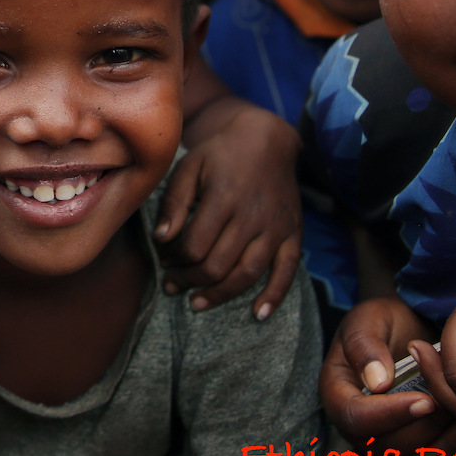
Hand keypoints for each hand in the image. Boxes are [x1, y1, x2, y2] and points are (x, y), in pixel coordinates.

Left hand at [156, 105, 301, 317]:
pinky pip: (287, 271)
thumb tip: (162, 239)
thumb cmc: (222, 154)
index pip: (194, 245)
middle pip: (217, 264)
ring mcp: (276, 227)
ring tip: (197, 302)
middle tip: (172, 285)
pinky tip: (258, 314)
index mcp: (224, 197)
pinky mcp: (293, 233)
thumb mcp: (190, 167)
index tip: (164, 261)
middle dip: (189, 280)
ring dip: (220, 294)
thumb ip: (174, 202)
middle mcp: (252, 216)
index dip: (174, 260)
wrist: (268, 140)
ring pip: (247, 273)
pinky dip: (275, 296)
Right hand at [320, 296, 455, 455]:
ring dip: (445, 452)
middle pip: (386, 450)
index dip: (391, 416)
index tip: (426, 400)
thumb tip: (378, 383)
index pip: (356, 419)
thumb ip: (366, 346)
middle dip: (425, 431)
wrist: (406, 331)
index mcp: (338, 395)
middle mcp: (358, 429)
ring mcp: (385, 447)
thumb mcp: (369, 319)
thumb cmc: (384, 321)